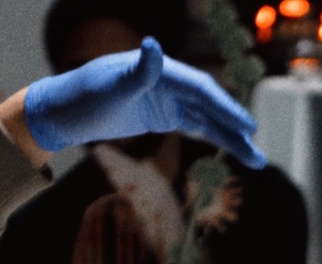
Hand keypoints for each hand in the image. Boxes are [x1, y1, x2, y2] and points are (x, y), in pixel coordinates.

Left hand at [23, 37, 265, 168]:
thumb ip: (138, 71)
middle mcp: (170, 81)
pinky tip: (235, 150)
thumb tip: (153, 45)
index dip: (225, 107)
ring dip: (232, 138)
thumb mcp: (110, 87)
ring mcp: (170, 99)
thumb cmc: (83, 97)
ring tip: (256, 159)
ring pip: (209, 119)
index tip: (247, 126)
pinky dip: (217, 138)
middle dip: (235, 125)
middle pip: (211, 104)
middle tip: (257, 143)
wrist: (64, 112)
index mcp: (161, 71)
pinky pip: (198, 126)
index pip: (201, 90)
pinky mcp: (166, 115)